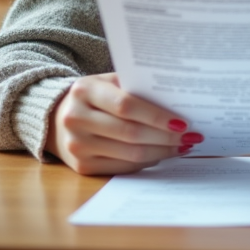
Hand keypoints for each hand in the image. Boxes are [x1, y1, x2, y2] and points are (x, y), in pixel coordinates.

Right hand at [45, 73, 201, 174]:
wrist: (58, 117)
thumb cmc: (95, 96)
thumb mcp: (108, 82)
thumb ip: (135, 87)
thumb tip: (178, 101)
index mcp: (84, 91)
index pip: (126, 106)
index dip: (157, 116)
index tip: (182, 122)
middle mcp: (76, 118)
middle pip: (131, 133)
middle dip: (166, 137)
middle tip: (191, 136)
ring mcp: (78, 145)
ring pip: (130, 154)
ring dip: (162, 152)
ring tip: (182, 146)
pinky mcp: (82, 166)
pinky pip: (123, 167)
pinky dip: (147, 162)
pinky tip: (163, 154)